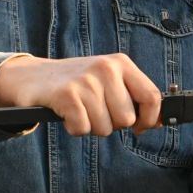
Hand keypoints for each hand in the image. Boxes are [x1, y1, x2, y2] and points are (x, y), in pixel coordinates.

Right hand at [0, 53, 162, 135]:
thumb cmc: (77, 83)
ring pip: (104, 128)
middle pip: (126, 119)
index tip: (139, 127)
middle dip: (111, 124)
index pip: (152, 97)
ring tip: (79, 110)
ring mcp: (85, 80)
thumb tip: (160, 122)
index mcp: (121, 63)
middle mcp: (105, 68)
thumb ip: (133, 98)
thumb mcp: (108, 81)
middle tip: (94, 111)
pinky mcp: (66, 95)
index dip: (149, 120)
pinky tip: (67, 114)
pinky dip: (74, 128)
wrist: (32, 77)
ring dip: (91, 126)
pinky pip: (83, 129)